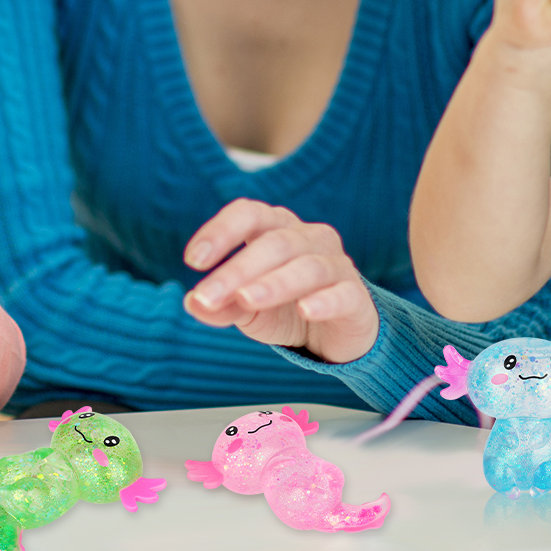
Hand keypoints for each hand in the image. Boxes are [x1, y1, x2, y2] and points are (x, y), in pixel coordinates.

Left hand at [183, 199, 378, 363]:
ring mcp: (336, 264)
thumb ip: (221, 305)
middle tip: (208, 296)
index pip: (249, 214)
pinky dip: (324, 300)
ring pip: (307, 267)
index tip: (193, 260)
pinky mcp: (357, 297)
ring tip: (245, 299)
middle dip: (237, 269)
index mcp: (277, 229)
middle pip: (274, 243)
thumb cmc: (285, 309)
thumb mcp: (247, 309)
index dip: (221, 231)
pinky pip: (343, 293)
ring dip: (273, 283)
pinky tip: (305, 310)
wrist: (334, 336)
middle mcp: (308, 237)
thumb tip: (193, 302)